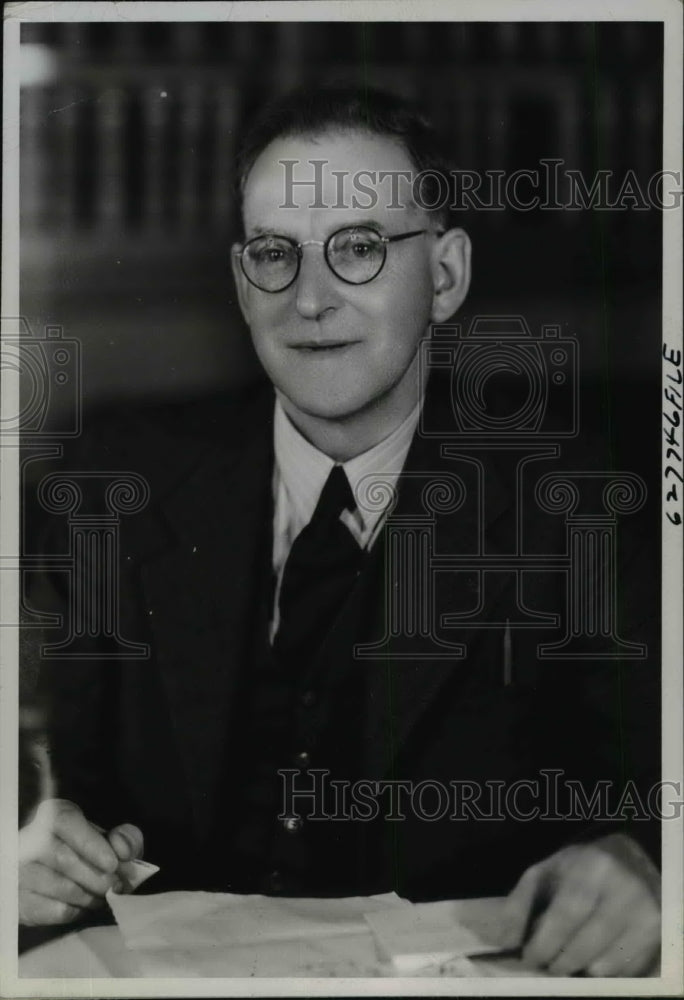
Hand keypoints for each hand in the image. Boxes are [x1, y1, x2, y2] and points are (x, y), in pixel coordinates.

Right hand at [19, 798, 143, 925]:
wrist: (55, 876)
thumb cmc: (86, 852)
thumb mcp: (109, 839)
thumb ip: (124, 838)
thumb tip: (123, 850)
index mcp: (52, 815)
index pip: (65, 822)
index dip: (90, 843)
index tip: (112, 863)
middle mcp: (29, 839)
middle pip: (63, 858)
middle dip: (97, 876)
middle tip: (117, 886)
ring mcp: (20, 871)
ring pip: (59, 887)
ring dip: (90, 896)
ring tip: (105, 896)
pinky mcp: (20, 901)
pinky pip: (52, 910)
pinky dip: (76, 911)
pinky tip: (86, 906)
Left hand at [500, 834, 659, 975]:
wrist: (634, 858)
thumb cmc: (581, 867)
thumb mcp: (547, 871)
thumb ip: (521, 902)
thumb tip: (504, 942)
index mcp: (592, 867)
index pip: (566, 914)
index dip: (545, 942)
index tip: (529, 958)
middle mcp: (623, 890)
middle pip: (585, 945)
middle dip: (559, 962)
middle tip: (547, 965)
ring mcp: (644, 915)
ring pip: (605, 965)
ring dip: (580, 970)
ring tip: (569, 959)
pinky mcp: (657, 935)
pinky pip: (625, 971)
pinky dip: (604, 973)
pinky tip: (593, 958)